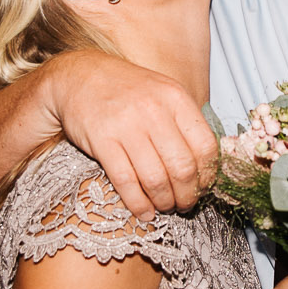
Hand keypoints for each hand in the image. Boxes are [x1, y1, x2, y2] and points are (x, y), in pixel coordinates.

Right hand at [52, 52, 218, 218]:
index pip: (205, 146)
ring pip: (155, 179)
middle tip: (185, 203)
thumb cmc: (126, 89)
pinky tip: (144, 211)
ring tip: (165, 206)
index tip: (203, 187)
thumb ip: (185, 122)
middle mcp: (153, 111)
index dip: (207, 175)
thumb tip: (207, 163)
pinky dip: (138, 204)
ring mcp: (126, 126)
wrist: (79, 77)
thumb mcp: (163, 93)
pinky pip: (126, 182)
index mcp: (175, 98)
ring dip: (164, 202)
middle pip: (183, 168)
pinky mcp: (102, 141)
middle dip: (187, 195)